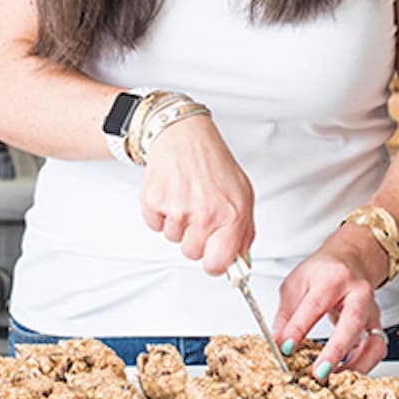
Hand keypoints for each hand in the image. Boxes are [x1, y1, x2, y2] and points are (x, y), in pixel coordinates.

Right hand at [137, 114, 254, 275]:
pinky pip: (154, 225)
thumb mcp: (243, 194)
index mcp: (232, 214)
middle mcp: (205, 213)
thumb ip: (244, 232)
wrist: (185, 135)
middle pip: (192, 254)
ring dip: (177, 223)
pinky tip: (171, 193)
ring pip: (172, 239)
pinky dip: (160, 213)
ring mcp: (178, 207)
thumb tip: (239, 263)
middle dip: (194, 237)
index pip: (218, 264)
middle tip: (199, 211)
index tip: (212, 256)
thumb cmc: (213, 163)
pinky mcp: (154, 200)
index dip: (214, 262)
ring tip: (186, 197)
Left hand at [273, 226, 389, 378]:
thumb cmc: (323, 272)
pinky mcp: (377, 325)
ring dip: (355, 365)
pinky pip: (378, 350)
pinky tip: (346, 372)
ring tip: (333, 377)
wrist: (349, 260)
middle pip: (352, 322)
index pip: (316, 305)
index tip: (286, 348)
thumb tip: (276, 343)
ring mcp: (372, 310)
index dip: (299, 329)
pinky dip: (364, 365)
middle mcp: (358, 293)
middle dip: (335, 351)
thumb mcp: (296, 284)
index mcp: (334, 278)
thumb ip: (285, 315)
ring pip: (373, 341)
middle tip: (319, 371)